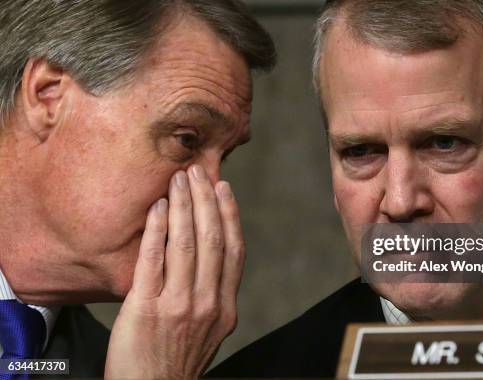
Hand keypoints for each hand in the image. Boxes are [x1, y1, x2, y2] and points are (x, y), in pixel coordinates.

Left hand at [105, 165, 244, 378]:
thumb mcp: (209, 330)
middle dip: (206, 200)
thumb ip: (213, 295)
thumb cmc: (176, 360)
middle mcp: (207, 303)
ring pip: (186, 244)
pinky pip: (153, 260)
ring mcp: (178, 305)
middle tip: (198, 172)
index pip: (234, 251)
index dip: (230, 215)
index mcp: (225, 307)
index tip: (224, 189)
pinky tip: (158, 208)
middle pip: (212, 240)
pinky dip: (158, 230)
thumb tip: (210, 257)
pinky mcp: (146, 308)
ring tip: (179, 180)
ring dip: (183, 206)